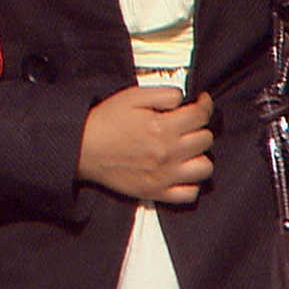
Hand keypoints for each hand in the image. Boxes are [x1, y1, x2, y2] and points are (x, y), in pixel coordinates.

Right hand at [76, 86, 213, 202]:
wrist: (82, 148)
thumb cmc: (106, 120)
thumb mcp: (133, 96)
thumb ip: (163, 94)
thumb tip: (184, 99)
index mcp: (163, 127)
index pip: (201, 116)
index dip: (205, 105)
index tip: (202, 102)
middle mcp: (168, 153)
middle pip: (205, 139)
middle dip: (199, 127)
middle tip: (188, 123)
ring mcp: (164, 176)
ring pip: (204, 168)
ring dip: (199, 155)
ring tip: (188, 148)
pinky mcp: (156, 192)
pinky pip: (189, 194)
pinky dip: (191, 183)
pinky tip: (181, 171)